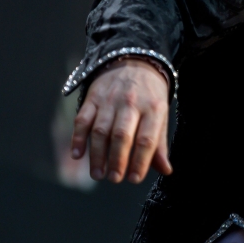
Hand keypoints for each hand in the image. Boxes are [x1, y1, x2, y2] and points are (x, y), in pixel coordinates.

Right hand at [71, 58, 172, 182]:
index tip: (134, 179)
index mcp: (153, 108)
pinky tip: (77, 155)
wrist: (135, 62)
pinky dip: (78, 138)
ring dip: (97, 154)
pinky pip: (82, 119)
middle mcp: (131, 103)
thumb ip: (160, 144)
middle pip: (122, 135)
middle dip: (117, 160)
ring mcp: (110, 100)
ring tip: (98, 174)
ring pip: (100, 130)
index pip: (146, 139)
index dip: (140, 161)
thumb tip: (166, 171)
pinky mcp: (92, 97)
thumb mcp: (161, 115)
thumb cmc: (150, 96)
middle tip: (114, 179)